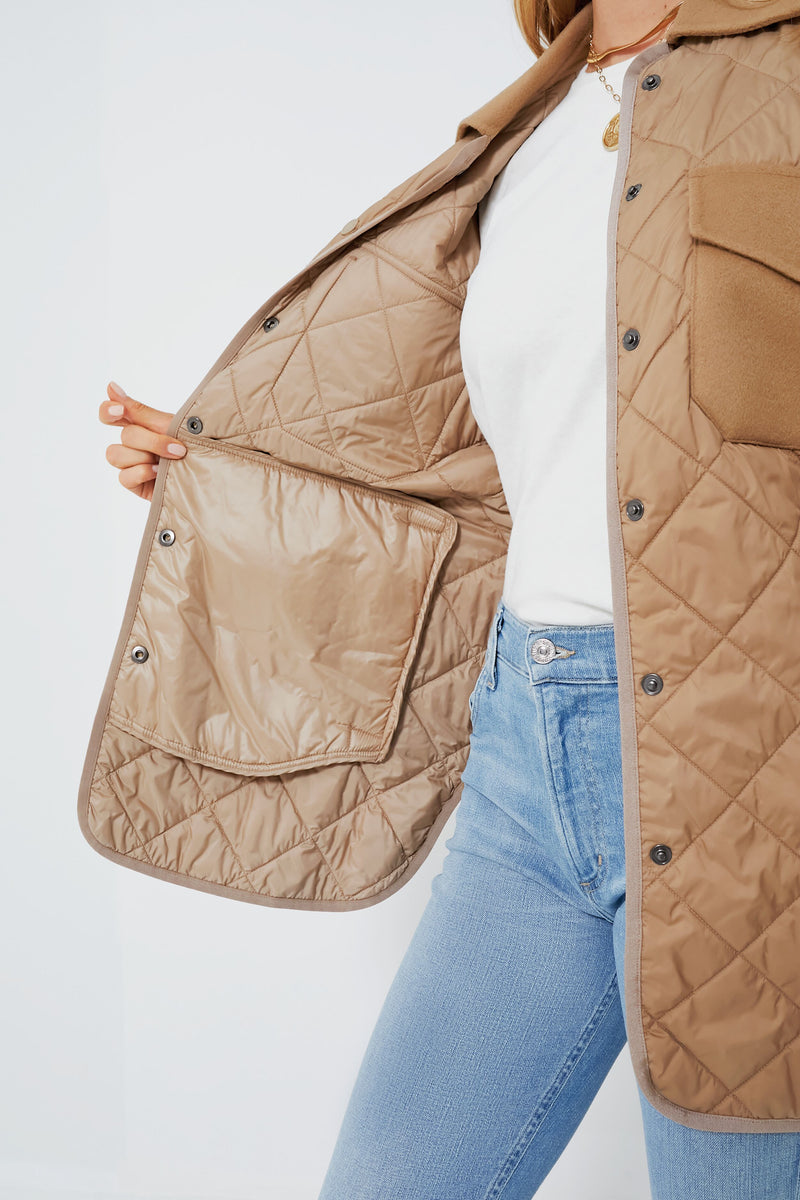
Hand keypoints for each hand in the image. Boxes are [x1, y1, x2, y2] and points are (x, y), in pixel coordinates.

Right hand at [99, 381, 186, 500]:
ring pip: (116, 455)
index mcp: (140, 424)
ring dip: (145, 457)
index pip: (110, 413)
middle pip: (124, 435)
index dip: (108, 410)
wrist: (212, 475)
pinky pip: (123, 477)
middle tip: (178, 449)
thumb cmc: (194, 447)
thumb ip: (140, 411)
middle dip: (152, 441)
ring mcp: (132, 463)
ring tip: (168, 463)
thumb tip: (110, 386)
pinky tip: (159, 473)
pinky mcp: (134, 483)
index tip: (119, 410)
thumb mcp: (171, 425)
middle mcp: (133, 443)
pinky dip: (142, 473)